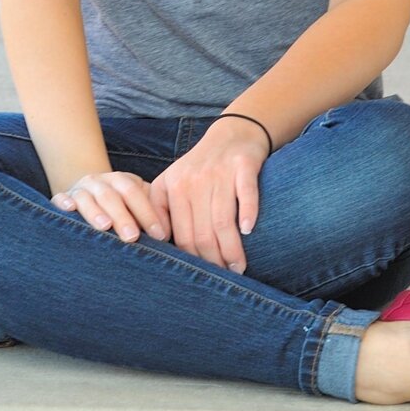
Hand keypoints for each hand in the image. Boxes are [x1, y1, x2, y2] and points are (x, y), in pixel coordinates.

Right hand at [52, 170, 168, 244]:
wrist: (90, 194)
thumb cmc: (122, 209)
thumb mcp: (137, 205)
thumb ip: (153, 214)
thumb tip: (174, 237)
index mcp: (121, 181)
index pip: (135, 193)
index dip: (147, 213)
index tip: (159, 235)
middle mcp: (99, 182)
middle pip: (111, 196)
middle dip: (122, 217)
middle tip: (132, 236)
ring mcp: (79, 190)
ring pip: (86, 198)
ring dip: (95, 212)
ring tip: (104, 227)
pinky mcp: (62, 198)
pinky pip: (60, 199)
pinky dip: (63, 204)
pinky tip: (69, 210)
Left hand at [146, 118, 268, 273]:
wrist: (232, 134)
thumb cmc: (201, 165)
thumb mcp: (172, 180)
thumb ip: (161, 209)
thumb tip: (161, 244)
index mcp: (174, 187)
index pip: (181, 234)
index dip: (194, 259)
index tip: (205, 275)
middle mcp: (194, 180)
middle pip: (202, 232)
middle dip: (214, 260)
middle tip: (226, 276)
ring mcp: (219, 172)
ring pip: (222, 220)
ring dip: (232, 249)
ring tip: (239, 267)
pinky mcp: (243, 165)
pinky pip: (245, 194)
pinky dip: (247, 213)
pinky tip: (248, 231)